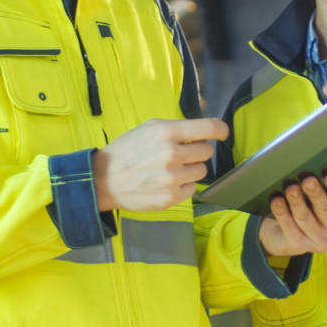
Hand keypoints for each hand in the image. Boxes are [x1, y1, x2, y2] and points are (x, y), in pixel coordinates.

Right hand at [92, 117, 227, 211]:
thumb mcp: (148, 128)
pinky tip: (166, 182)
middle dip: (196, 151)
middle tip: (179, 154)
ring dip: (190, 169)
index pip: (208, 128)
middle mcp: (171, 155)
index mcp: (166, 133)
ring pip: (201, 171)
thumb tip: (204, 132)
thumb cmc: (128, 151)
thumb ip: (176, 128)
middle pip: (206, 152)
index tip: (222, 133)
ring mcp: (172, 178)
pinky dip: (184, 186)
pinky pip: (192, 189)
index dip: (220, 130)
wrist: (104, 180)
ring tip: (170, 169)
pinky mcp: (170, 198)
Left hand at [259, 171, 326, 255]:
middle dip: (317, 194)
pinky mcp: (297, 246)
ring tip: (291, 188)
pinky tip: (277, 200)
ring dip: (298, 202)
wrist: (281, 234)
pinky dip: (282, 213)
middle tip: (308, 180)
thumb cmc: (306, 208)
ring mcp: (317, 241)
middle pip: (326, 210)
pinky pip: (289, 227)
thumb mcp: (321, 198)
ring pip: (306, 219)